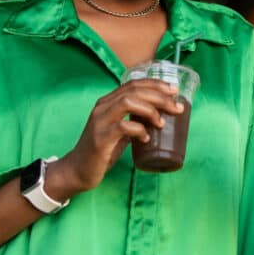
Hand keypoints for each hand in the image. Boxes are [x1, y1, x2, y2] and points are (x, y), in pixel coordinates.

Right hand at [57, 79, 184, 192]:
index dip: (155, 84)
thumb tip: (161, 117)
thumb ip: (134, 121)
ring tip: (161, 123)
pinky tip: (146, 138)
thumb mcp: (119, 131)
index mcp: (107, 102)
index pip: (133, 84)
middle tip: (176, 107)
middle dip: (159, 96)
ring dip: (150, 110)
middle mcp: (102, 107)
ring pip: (128, 102)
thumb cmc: (102, 150)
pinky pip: (123, 127)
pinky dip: (139, 130)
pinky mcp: (100, 138)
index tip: (174, 89)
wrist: (77, 170)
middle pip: (134, 91)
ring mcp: (99, 122)